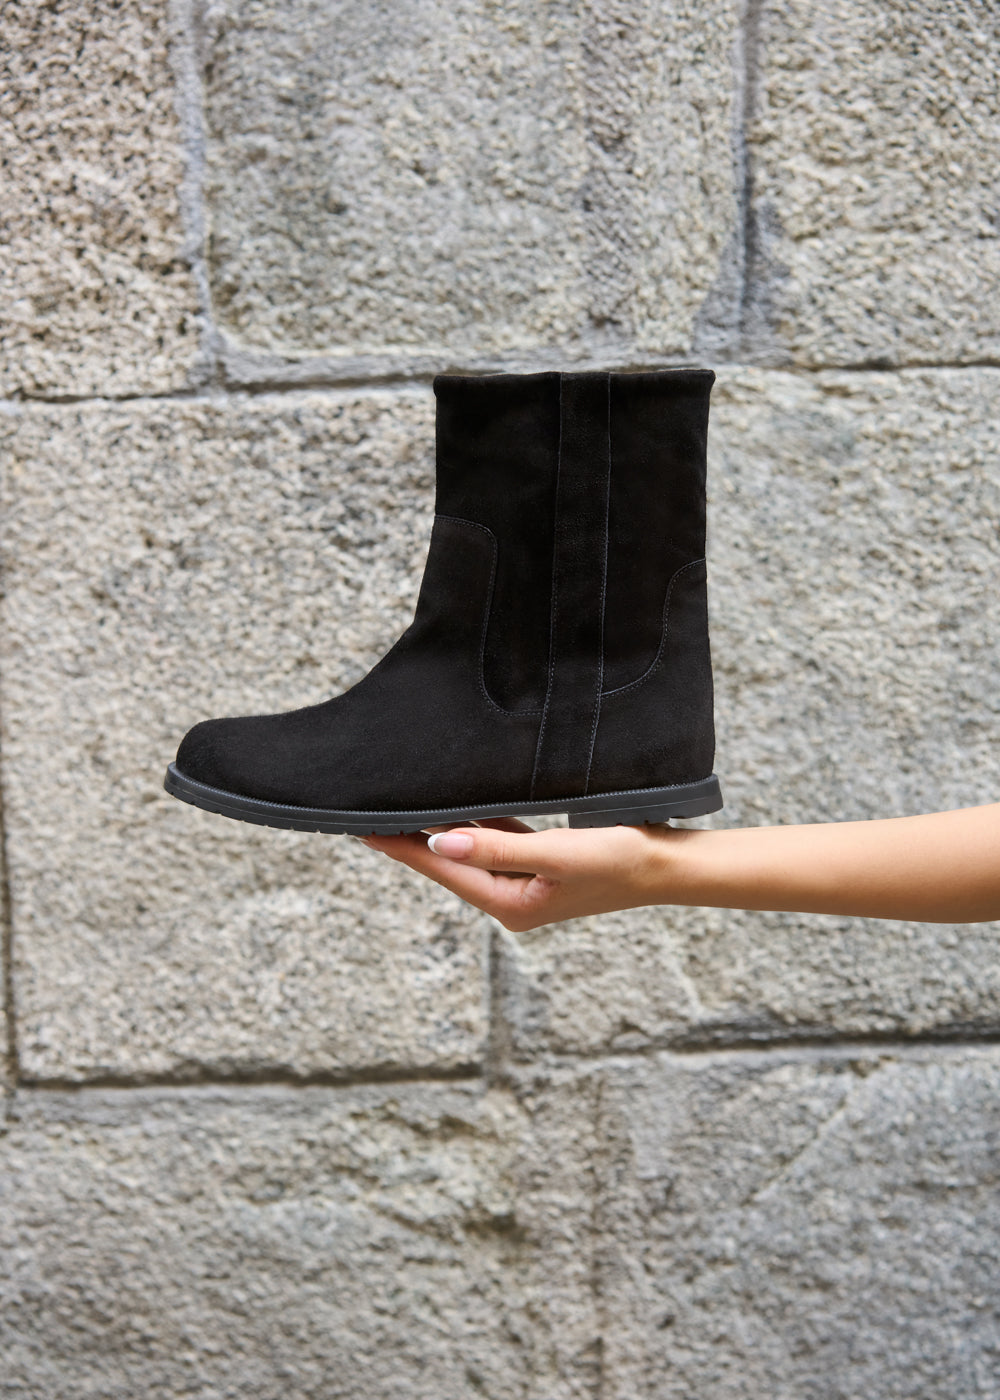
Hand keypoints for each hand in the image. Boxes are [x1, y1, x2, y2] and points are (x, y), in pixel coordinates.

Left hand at [362, 819, 688, 931]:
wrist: (667, 865)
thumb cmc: (619, 860)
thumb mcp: (556, 854)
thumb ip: (497, 847)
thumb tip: (439, 841)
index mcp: (510, 904)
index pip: (443, 868)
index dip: (402, 848)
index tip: (362, 828)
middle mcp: (511, 897)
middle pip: (449, 862)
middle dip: (411, 839)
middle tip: (368, 811)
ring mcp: (525, 881)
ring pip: (470, 851)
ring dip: (438, 830)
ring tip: (400, 806)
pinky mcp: (540, 863)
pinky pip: (495, 841)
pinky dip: (472, 825)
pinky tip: (454, 807)